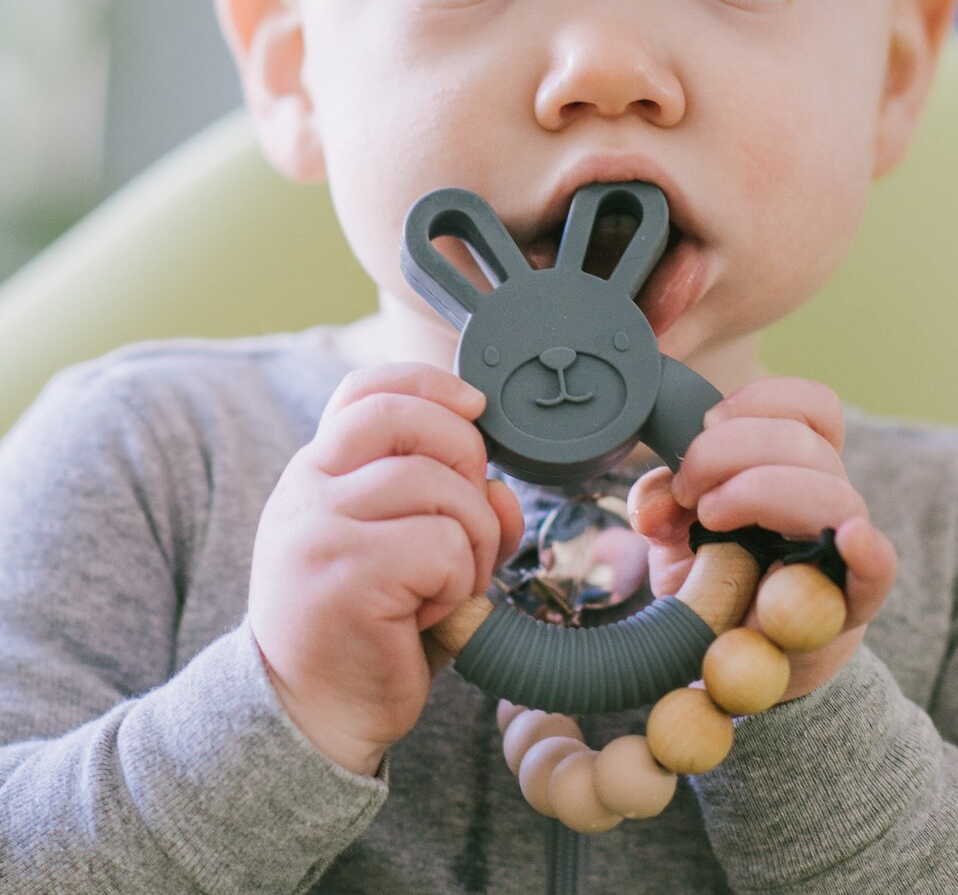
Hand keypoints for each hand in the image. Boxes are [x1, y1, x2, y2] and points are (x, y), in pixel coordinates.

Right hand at [249, 364, 522, 774]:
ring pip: (441, 487)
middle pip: (409, 422)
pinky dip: (458, 582)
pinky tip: (429, 615)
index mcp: (316, 473)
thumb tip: (504, 491)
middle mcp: (306, 489)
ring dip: (473, 540)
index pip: (365, 391)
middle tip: (470, 524)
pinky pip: (442, 545)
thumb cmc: (367, 631)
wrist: (308, 720)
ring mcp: (319, 529)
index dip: (428, 383)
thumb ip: (456, 513)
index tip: (475, 404)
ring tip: (449, 587)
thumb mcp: (410, 557)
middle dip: (468, 460)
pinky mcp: (346, 574)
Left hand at [629, 375, 895, 701]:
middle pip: (806, 443)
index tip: (706, 421)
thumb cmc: (713, 582)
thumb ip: (662, 502)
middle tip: (688, 488)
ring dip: (761, 490)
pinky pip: (878, 573)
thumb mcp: (676, 532)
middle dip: (729, 449)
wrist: (728, 666)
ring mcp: (843, 550)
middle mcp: (827, 498)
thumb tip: (654, 506)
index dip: (761, 400)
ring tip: (710, 517)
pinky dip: (868, 552)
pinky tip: (851, 540)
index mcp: (794, 467)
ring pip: (832, 493)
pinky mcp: (851, 605)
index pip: (810, 407)